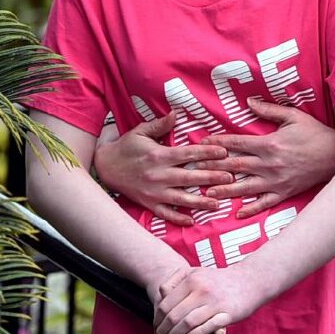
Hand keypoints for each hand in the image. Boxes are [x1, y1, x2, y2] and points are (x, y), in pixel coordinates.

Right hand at [93, 113, 233, 224]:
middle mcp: (158, 174)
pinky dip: (177, 218)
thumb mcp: (141, 132)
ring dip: (200, 200)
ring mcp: (153, 191)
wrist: (103, 166)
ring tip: (218, 202)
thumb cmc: (126, 147)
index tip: (224, 152)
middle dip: (211, 177)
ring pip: (180, 197)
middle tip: (231, 178)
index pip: (188, 153)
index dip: (207, 152)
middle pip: (189, 176)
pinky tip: (191, 220)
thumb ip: (160, 125)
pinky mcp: (147, 203)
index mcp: (159, 155)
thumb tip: (176, 113)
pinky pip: (164, 213)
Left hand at [153, 264, 266, 333]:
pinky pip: (206, 327)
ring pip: (187, 323)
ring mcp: (215, 301)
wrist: (251, 280)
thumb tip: (161, 293)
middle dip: (164, 330)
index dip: (158, 319)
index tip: (157, 327)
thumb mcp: (198, 272)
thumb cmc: (221, 279)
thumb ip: (178, 279)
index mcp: (192, 279)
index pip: (166, 304)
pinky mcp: (227, 313)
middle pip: (174, 315)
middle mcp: (202, 289)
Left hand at [198, 97, 334, 218]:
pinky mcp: (285, 192)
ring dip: (225, 191)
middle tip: (193, 169)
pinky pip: (265, 203)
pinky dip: (251, 209)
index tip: (203, 142)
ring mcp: (276, 180)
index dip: (218, 142)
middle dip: (213, 167)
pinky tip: (238, 213)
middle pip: (235, 166)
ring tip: (206, 194)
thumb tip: (249, 102)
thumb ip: (270, 110)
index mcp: (270, 144)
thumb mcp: (294, 116)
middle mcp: (270, 164)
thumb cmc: (315, 134)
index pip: (237, 143)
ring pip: (245, 187)